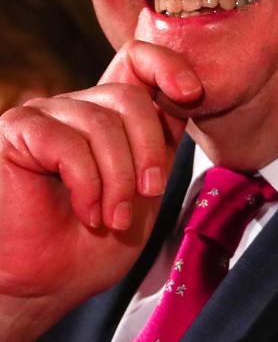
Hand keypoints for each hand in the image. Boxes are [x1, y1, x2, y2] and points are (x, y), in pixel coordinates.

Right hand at [0, 41, 198, 337]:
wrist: (46, 285)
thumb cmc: (93, 244)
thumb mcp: (146, 186)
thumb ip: (163, 141)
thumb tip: (188, 95)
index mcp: (111, 116)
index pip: (138, 59)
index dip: (168, 64)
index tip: (191, 93)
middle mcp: (77, 107)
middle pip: (130, 98)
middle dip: (148, 152)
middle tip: (148, 194)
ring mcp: (44, 115)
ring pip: (102, 123)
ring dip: (118, 179)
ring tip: (112, 218)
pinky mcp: (16, 131)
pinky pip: (67, 143)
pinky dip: (86, 183)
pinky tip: (85, 212)